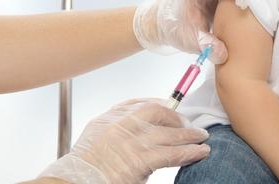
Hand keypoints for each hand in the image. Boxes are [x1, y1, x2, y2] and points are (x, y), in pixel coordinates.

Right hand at [39, 99, 209, 183]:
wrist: (76, 182)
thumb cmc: (85, 169)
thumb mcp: (96, 139)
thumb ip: (116, 131)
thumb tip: (140, 132)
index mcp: (109, 118)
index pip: (139, 104)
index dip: (160, 105)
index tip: (171, 108)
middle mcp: (121, 124)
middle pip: (158, 113)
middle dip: (177, 118)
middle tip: (189, 125)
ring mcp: (132, 141)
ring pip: (169, 133)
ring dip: (189, 135)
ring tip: (202, 137)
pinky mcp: (141, 160)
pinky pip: (172, 153)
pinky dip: (189, 152)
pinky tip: (200, 152)